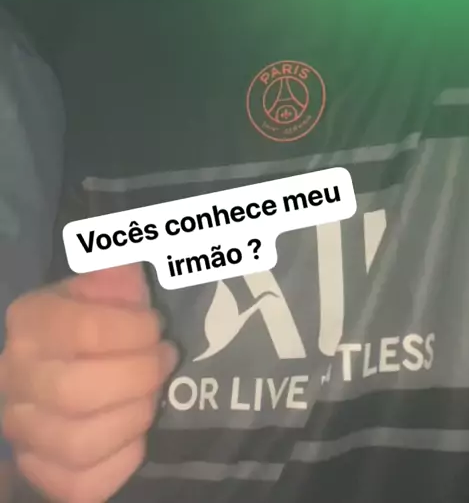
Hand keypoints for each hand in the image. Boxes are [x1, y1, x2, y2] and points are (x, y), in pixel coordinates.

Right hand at [0, 264, 177, 502]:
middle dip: (138, 375)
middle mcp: (16, 376)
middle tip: (165, 358)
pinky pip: (82, 485)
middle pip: (76, 392)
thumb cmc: (99, 316)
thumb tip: (129, 273)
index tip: (157, 325)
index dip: (132, 330)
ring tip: (154, 393)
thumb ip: (118, 272)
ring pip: (78, 443)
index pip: (82, 330)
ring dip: (133, 417)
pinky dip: (121, 461)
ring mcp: (23, 429)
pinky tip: (137, 432)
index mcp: (31, 320)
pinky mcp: (42, 471)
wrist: (70, 357)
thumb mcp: (106, 283)